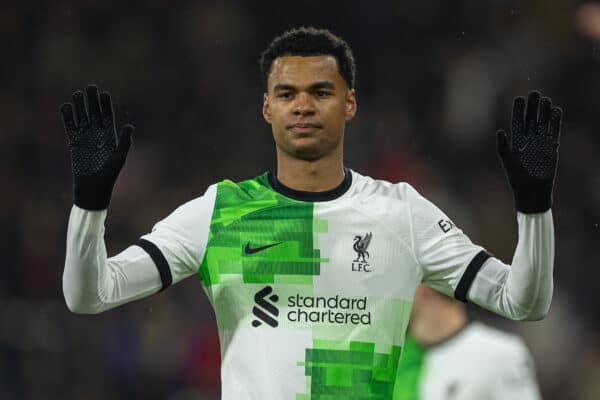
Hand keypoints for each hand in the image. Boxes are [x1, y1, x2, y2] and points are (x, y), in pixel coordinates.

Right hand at [61, 85, 133, 209]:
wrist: (93, 189)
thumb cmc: (109, 175)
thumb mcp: (119, 157)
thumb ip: (124, 141)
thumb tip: (130, 125)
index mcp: (110, 137)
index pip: (107, 117)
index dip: (105, 106)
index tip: (104, 94)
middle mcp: (97, 136)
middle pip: (94, 114)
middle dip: (92, 101)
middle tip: (90, 87)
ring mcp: (85, 139)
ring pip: (81, 118)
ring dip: (79, 107)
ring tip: (77, 94)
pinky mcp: (74, 144)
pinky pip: (70, 128)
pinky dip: (68, 118)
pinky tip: (65, 107)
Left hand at [497, 91, 562, 212]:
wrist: (531, 192)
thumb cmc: (517, 178)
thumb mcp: (507, 161)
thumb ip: (502, 146)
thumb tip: (499, 130)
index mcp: (516, 142)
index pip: (517, 122)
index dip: (518, 111)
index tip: (519, 98)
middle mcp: (529, 141)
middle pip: (531, 119)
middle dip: (532, 107)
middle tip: (534, 93)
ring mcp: (541, 144)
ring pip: (543, 124)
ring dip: (544, 112)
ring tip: (546, 99)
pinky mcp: (552, 148)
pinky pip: (554, 132)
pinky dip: (555, 122)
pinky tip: (556, 111)